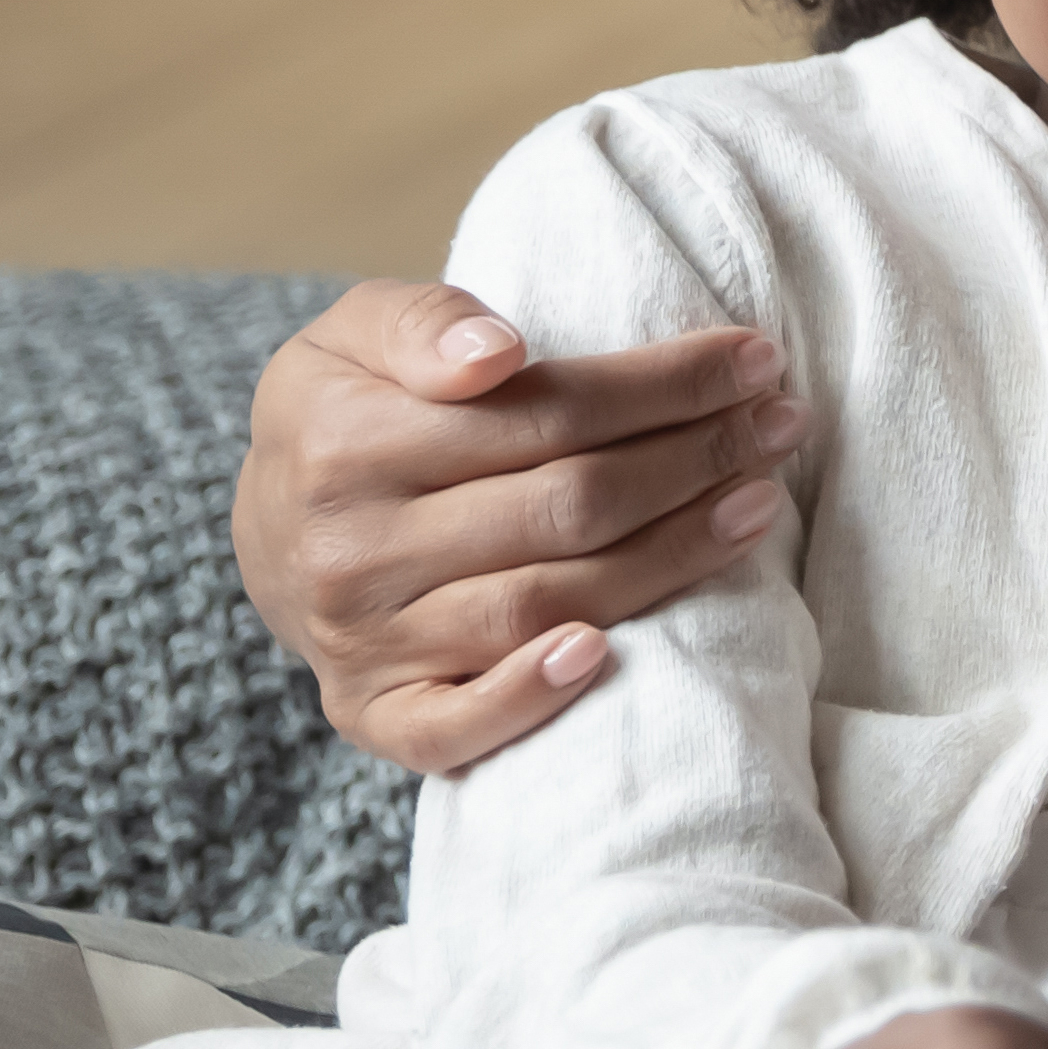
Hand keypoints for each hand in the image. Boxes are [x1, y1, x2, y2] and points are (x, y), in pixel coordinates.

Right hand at [231, 277, 805, 772]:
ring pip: (543, 601)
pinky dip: (529, 698)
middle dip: (695, 459)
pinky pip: (451, 727)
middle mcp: (352, 549)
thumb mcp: (355, 334)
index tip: (754, 359)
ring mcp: (363, 640)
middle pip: (567, 505)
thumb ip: (421, 321)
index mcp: (346, 442)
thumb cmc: (345, 413)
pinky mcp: (372, 713)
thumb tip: (496, 353)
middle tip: (782, 425)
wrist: (266, 527)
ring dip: (669, 557)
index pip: (547, 412)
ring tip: (760, 504)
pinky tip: (606, 656)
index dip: (664, 386)